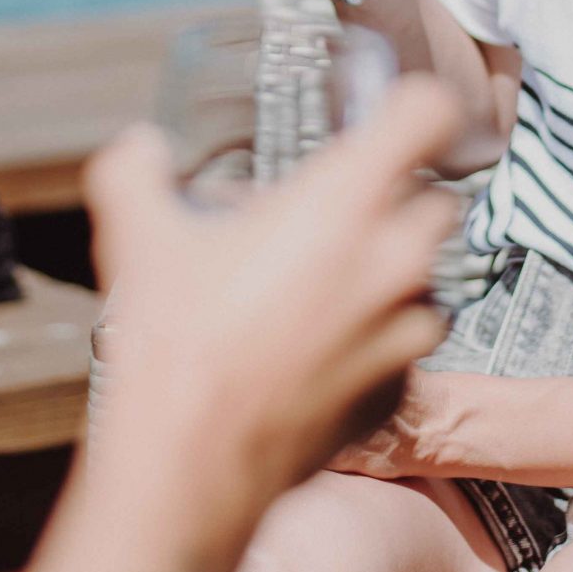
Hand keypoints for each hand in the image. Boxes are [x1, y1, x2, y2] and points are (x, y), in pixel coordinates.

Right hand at [79, 77, 461, 501]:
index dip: (413, 104)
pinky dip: (379, 340)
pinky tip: (321, 348)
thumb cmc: (172, 346)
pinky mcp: (399, 392)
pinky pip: (409, 346)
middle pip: (436, 198)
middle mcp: (391, 262)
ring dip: (392, 273)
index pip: (428, 114)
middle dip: (396, 197)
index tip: (387, 115)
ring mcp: (403, 333)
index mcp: (342, 204)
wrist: (186, 467)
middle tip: (334, 211)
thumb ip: (135, 169)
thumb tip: (139, 147)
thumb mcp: (136, 235)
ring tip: (324, 286)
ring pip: (429, 277)